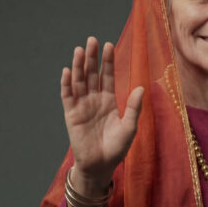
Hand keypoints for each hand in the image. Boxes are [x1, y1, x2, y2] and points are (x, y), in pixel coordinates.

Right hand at [60, 37, 143, 193]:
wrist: (100, 166)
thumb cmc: (116, 149)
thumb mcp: (129, 127)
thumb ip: (134, 108)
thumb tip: (141, 88)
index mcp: (108, 101)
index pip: (107, 76)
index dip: (107, 61)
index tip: (108, 45)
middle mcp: (94, 100)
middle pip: (91, 74)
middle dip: (92, 58)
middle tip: (92, 40)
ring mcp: (81, 106)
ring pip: (79, 81)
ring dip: (78, 66)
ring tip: (79, 50)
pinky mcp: (71, 114)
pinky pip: (67, 96)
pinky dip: (66, 84)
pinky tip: (67, 71)